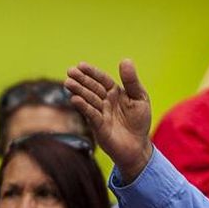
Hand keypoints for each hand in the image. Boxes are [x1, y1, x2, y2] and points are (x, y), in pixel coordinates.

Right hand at [65, 59, 153, 182]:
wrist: (138, 147)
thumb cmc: (139, 122)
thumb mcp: (140, 98)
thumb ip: (131, 81)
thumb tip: (125, 60)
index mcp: (115, 92)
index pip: (102, 79)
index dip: (92, 72)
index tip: (81, 65)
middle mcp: (105, 101)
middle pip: (92, 88)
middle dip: (81, 80)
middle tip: (70, 71)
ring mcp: (100, 113)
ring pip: (88, 99)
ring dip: (78, 91)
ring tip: (68, 83)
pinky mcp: (98, 126)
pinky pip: (90, 114)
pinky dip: (83, 107)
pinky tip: (75, 99)